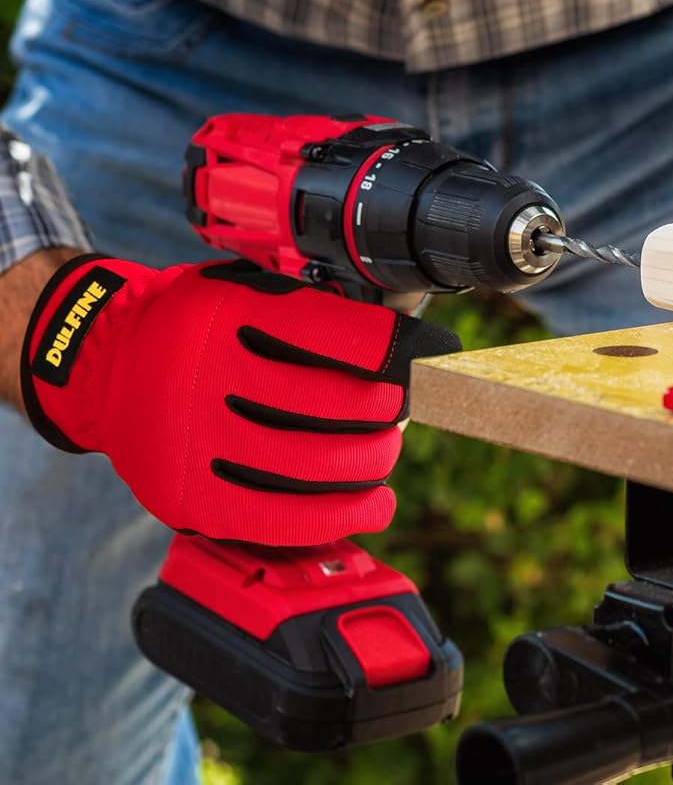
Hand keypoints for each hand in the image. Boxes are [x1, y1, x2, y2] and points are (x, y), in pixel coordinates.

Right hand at [20, 256, 458, 544]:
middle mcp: (207, 378)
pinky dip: (343, 515)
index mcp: (228, 315)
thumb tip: (411, 346)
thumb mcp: (247, 289)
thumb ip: (317, 311)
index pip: (340, 335)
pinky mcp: (191, 498)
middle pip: (336, 407)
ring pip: (317, 466)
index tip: (429, 358)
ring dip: (373, 463)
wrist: (107, 366)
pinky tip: (373, 504)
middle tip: (398, 411)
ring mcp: (196, 444)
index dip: (398, 352)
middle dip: (388, 413)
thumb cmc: (200, 328)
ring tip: (383, 454)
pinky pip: (283, 519)